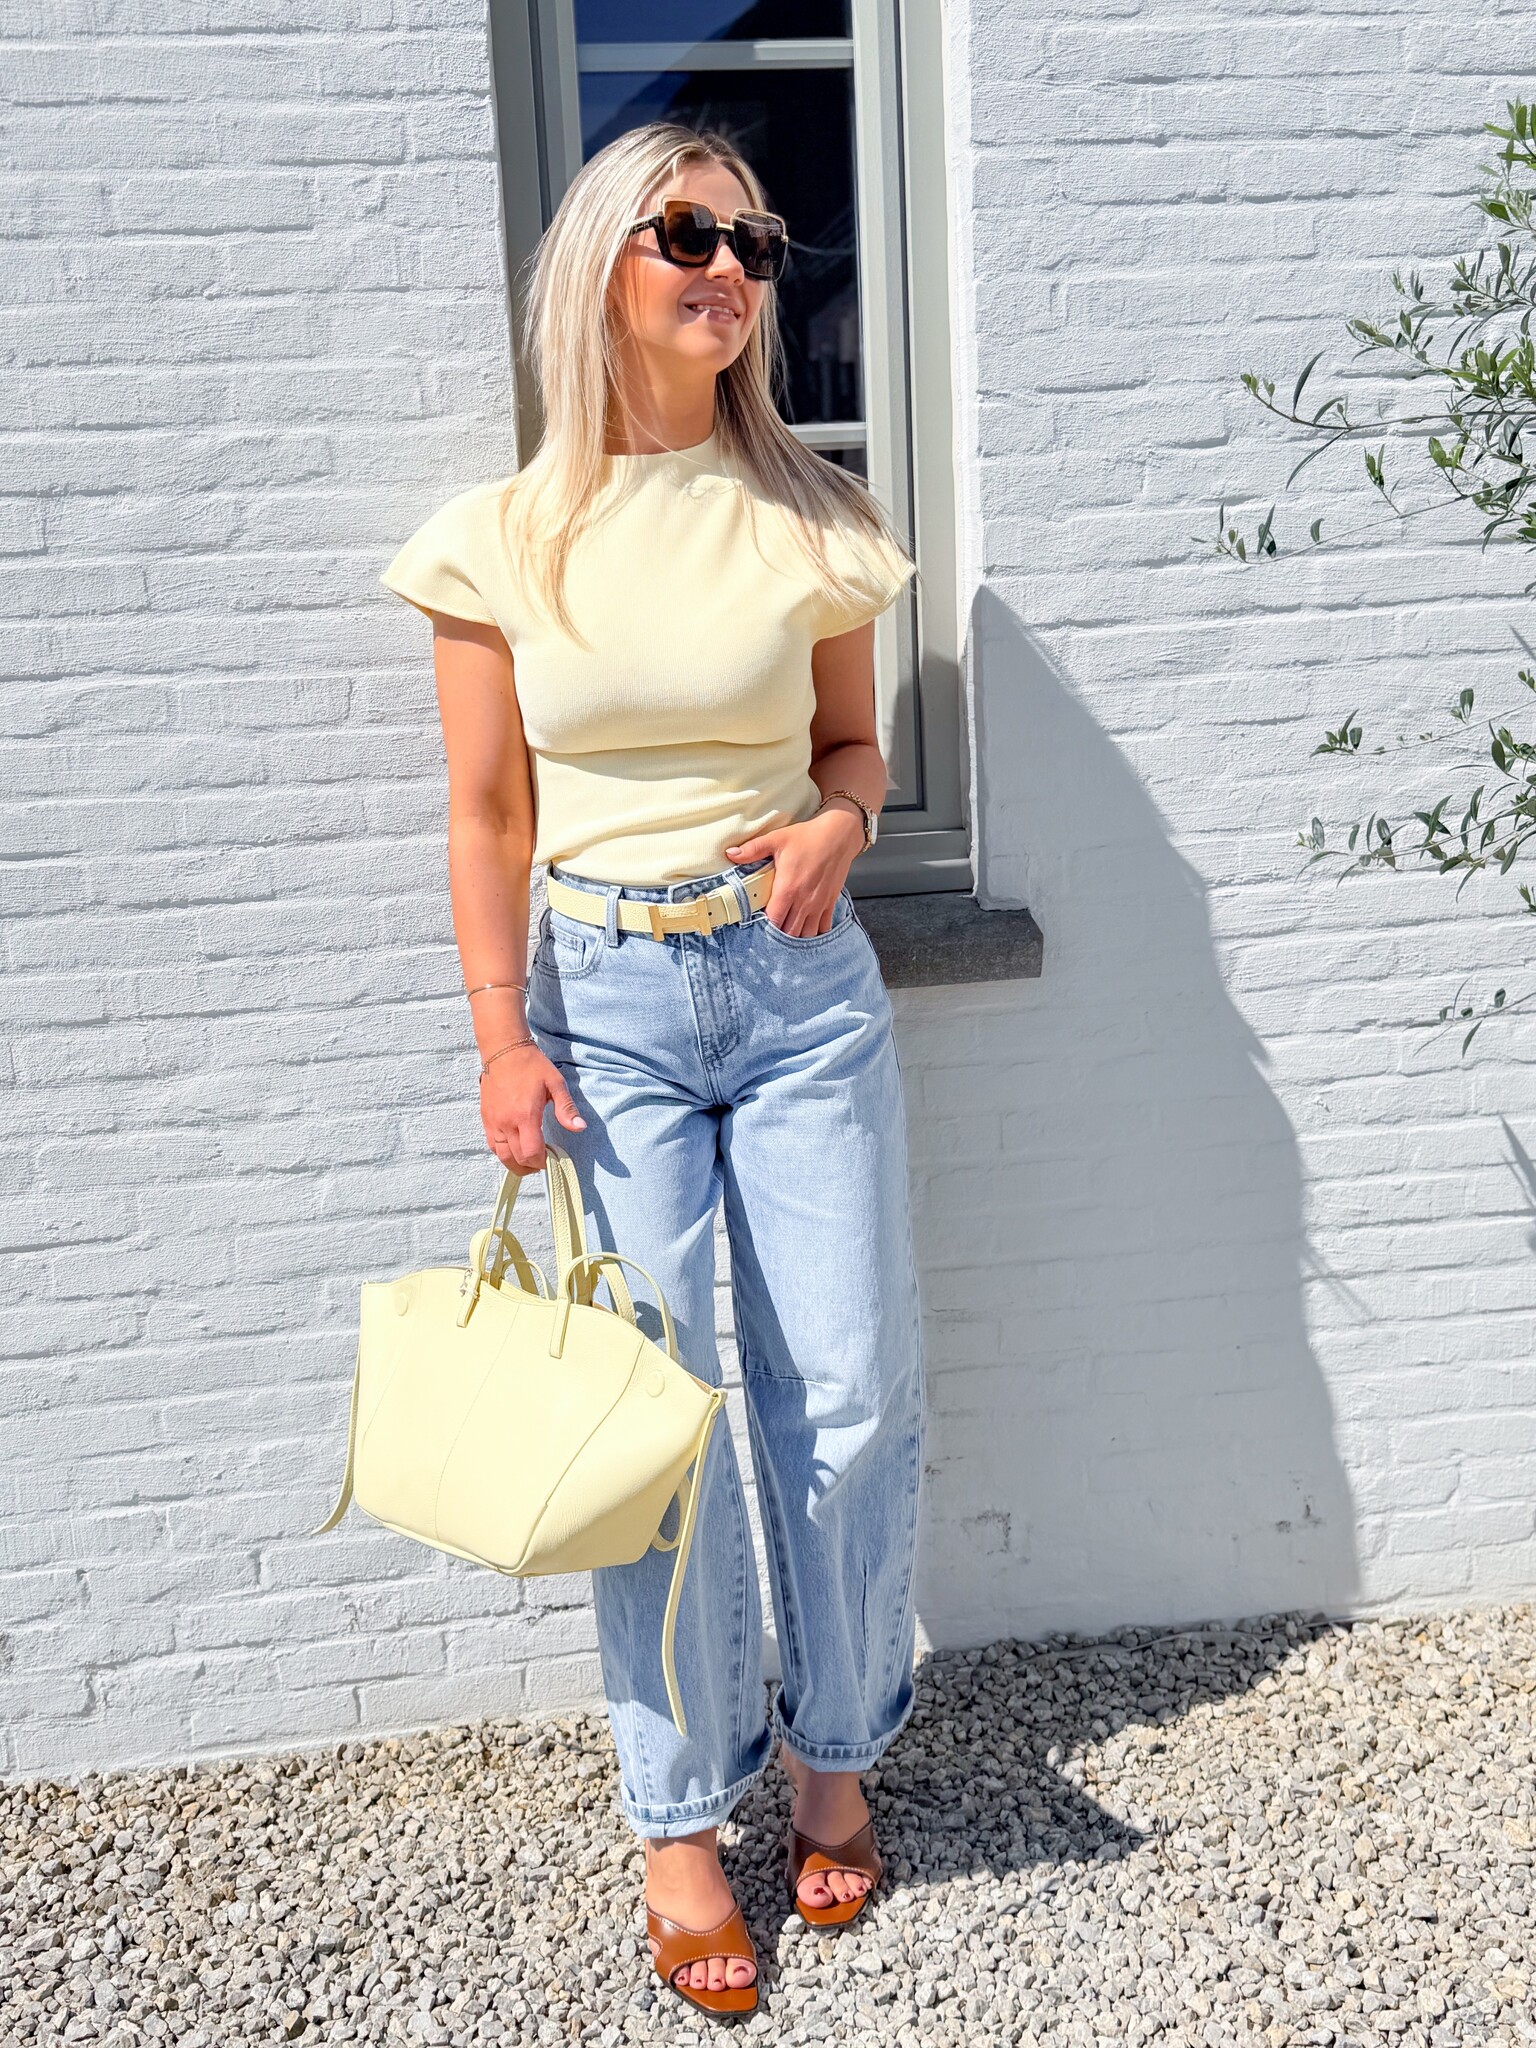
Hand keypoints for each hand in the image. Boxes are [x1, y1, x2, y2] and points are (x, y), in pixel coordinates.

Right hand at [480, 1044, 585, 1172]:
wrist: (503, 1051)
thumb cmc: (531, 1065)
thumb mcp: (555, 1084)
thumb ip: (566, 1109)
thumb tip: (580, 1127)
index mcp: (525, 1115)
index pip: (531, 1153)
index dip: (542, 1163)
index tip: (551, 1160)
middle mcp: (507, 1122)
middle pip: (517, 1159)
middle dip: (532, 1166)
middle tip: (543, 1162)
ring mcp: (494, 1122)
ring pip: (502, 1156)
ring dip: (516, 1164)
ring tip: (529, 1162)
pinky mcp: (486, 1118)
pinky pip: (492, 1144)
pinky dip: (503, 1153)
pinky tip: (513, 1150)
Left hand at [725, 805, 864, 936]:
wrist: (839, 835)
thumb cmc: (808, 837)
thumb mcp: (777, 839)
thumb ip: (752, 850)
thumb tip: (730, 854)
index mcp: (788, 888)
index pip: (774, 920)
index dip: (765, 927)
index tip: (759, 926)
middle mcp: (804, 900)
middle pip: (790, 932)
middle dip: (779, 935)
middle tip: (771, 931)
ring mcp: (819, 904)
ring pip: (806, 934)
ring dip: (796, 935)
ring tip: (787, 930)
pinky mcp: (830, 902)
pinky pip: (823, 928)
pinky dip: (814, 932)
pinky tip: (806, 928)